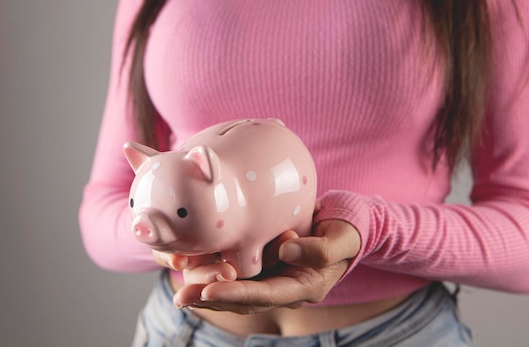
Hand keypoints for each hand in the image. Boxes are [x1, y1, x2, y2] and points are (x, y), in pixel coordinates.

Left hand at [172, 219, 360, 313]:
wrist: (348, 227)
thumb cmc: (347, 231)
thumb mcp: (342, 239)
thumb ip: (319, 249)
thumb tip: (285, 250)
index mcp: (305, 286)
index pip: (266, 294)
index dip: (236, 295)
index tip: (208, 291)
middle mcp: (286, 289)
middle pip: (245, 301)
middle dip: (212, 300)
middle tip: (181, 297)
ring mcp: (275, 280)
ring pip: (238, 294)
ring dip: (208, 293)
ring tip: (180, 291)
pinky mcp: (267, 269)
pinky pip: (239, 279)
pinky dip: (216, 278)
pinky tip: (194, 274)